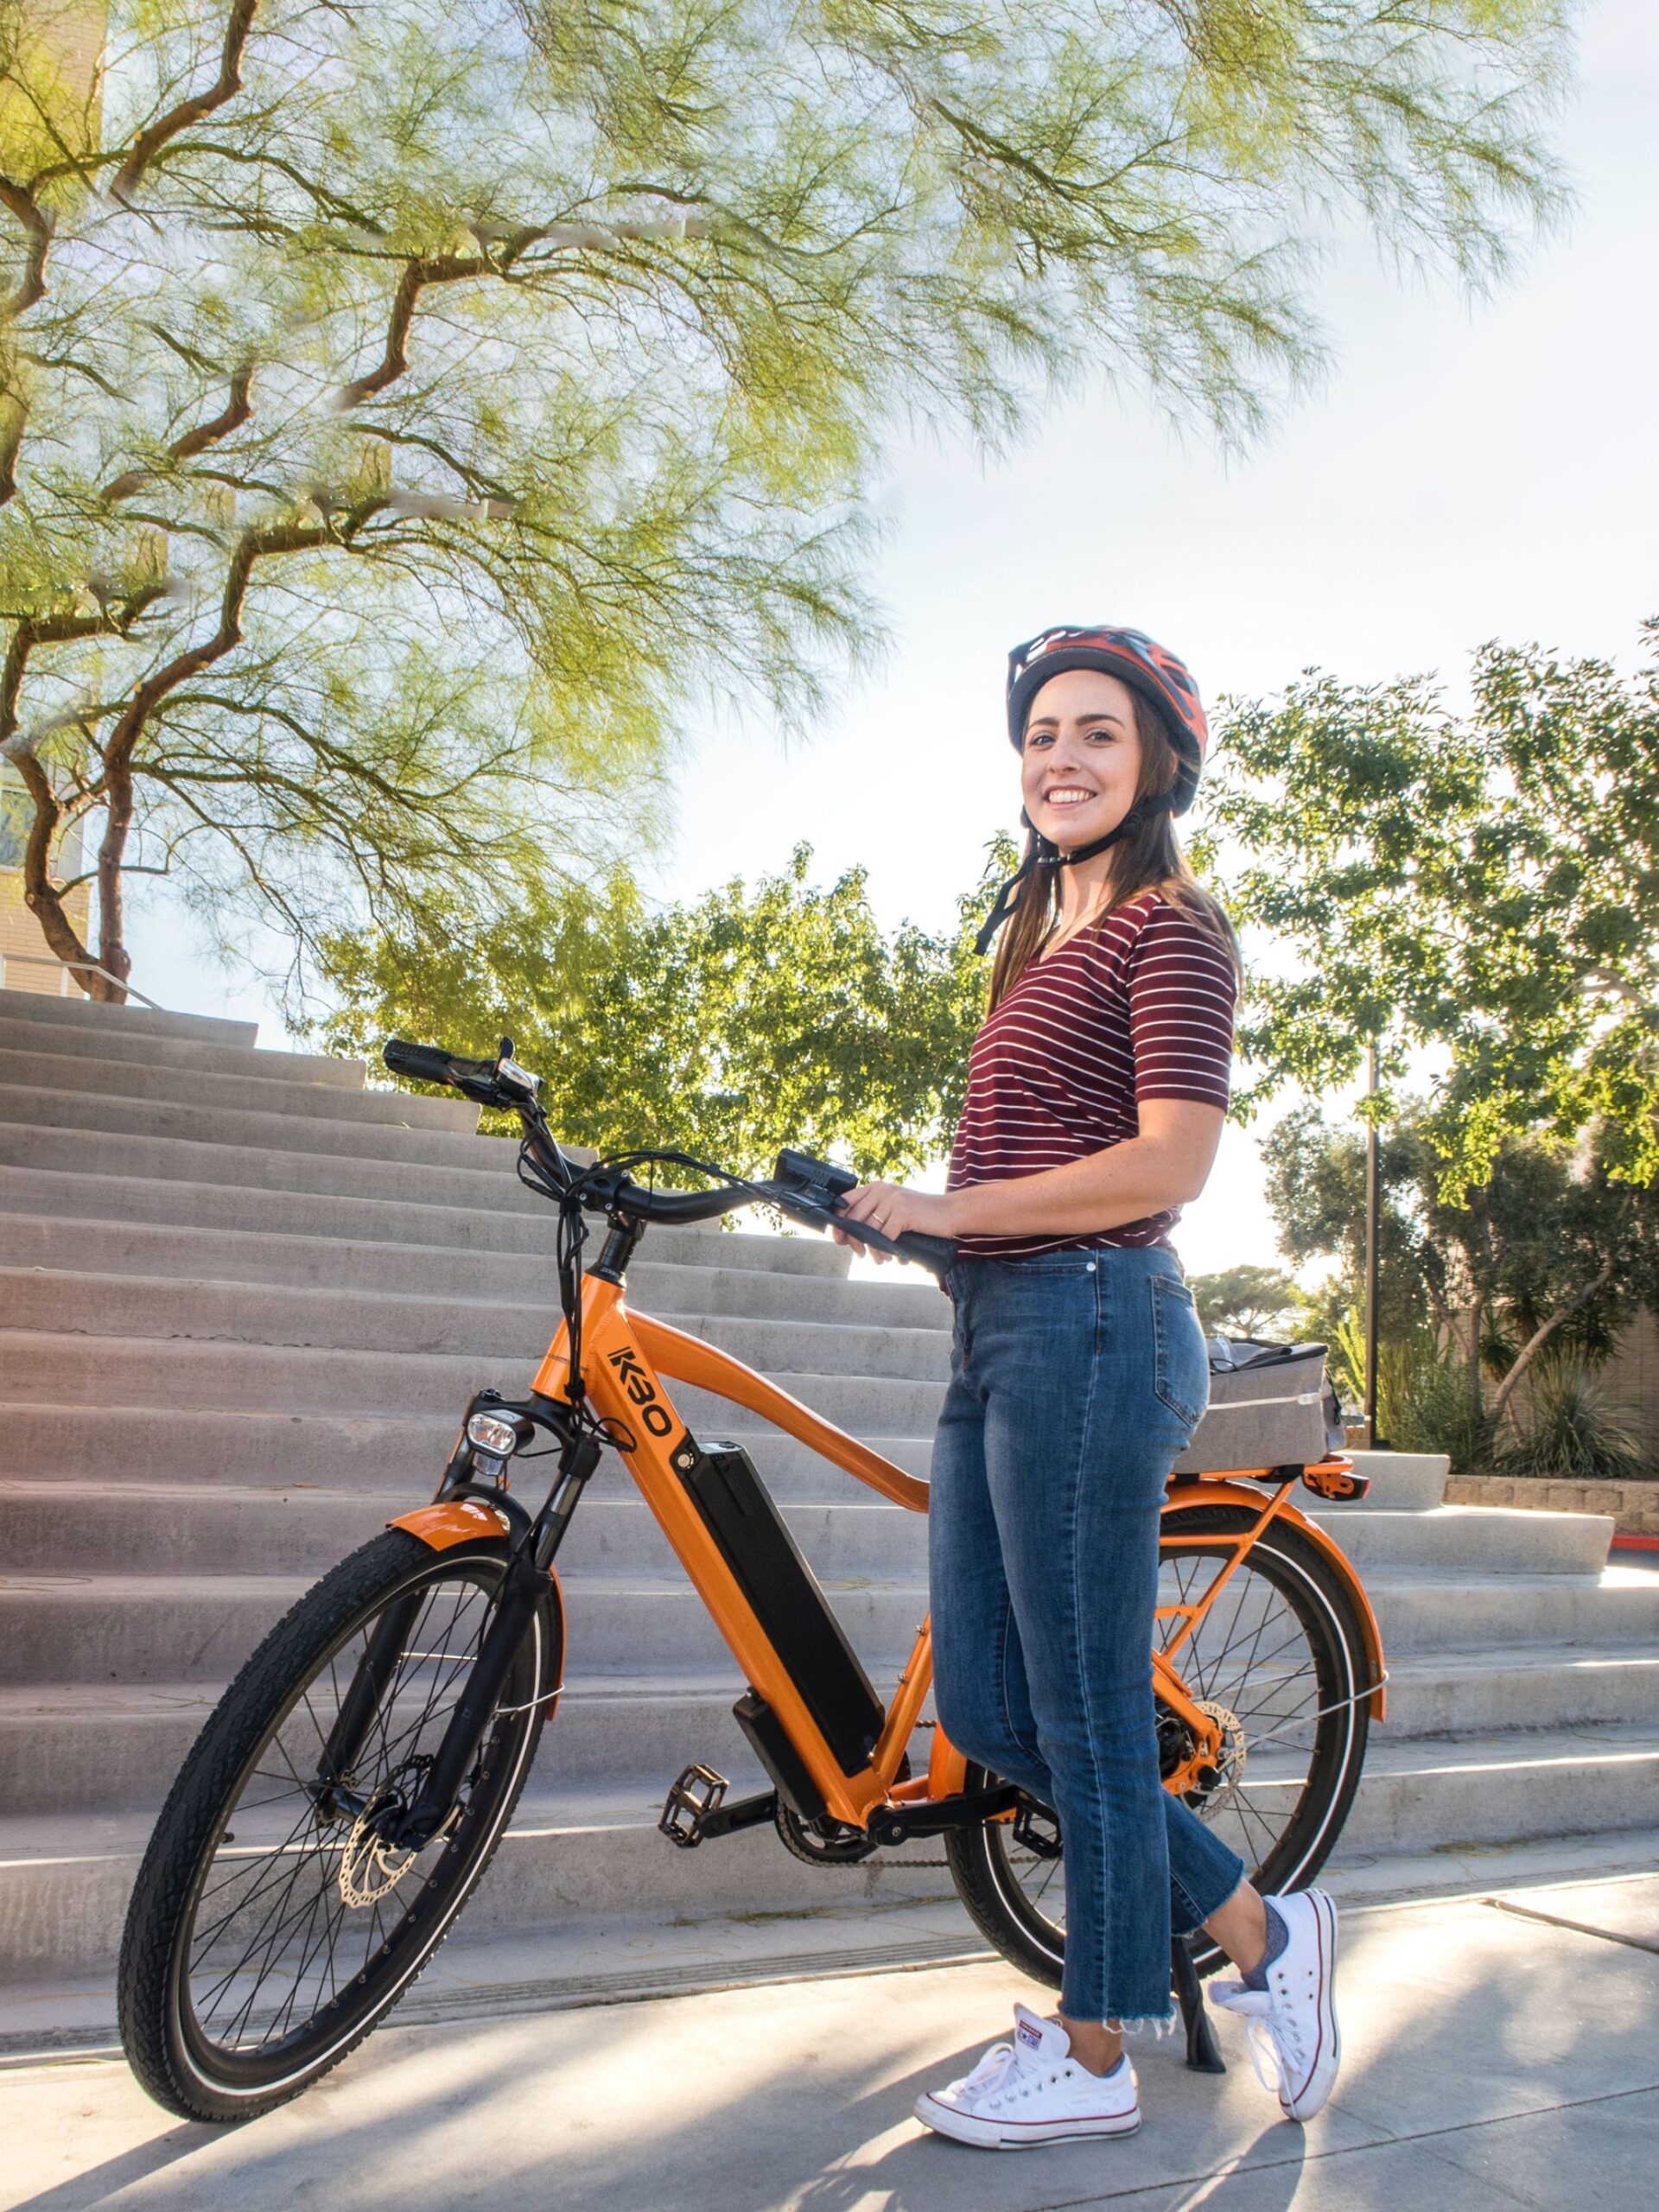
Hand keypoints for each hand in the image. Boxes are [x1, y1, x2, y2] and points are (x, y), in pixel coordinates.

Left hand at [832, 1180, 956, 1262]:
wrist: (949, 1212)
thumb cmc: (921, 1213)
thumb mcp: (895, 1206)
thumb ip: (875, 1212)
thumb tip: (851, 1234)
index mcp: (876, 1187)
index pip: (846, 1201)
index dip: (839, 1222)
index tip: (839, 1238)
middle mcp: (882, 1191)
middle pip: (854, 1218)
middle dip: (852, 1239)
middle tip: (859, 1252)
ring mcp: (893, 1201)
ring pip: (869, 1230)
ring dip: (870, 1249)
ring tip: (877, 1258)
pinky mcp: (903, 1213)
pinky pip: (884, 1237)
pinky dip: (884, 1251)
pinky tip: (889, 1256)